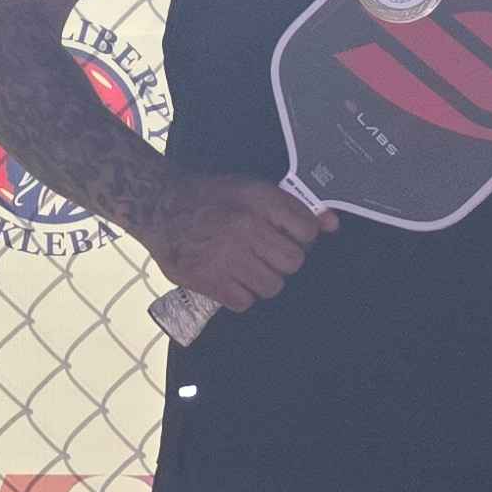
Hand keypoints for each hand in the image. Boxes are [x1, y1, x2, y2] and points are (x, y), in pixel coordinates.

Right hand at [140, 172, 331, 311]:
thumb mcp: (252, 189)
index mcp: (258, 199)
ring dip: (262, 280)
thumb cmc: (211, 197)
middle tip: (265, 253)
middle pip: (293, 263)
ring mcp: (226, 256)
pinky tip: (229, 278)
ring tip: (245, 266)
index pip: (306, 230)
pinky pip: (245, 302)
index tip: (288, 236)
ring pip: (272, 286)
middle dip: (283, 261)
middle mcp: (245, 227)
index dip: (301, 237)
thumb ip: (293, 207)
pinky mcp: (208, 280)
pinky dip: (240, 295)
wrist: (158, 205)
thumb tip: (332, 225)